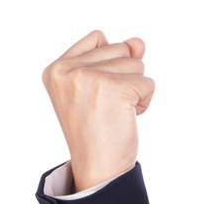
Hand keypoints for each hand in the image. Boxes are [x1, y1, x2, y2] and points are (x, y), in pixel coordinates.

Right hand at [41, 30, 152, 189]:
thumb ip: (116, 58)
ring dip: (135, 90)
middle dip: (124, 77)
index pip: (99, 38)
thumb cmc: (97, 129)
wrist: (97, 165)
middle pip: (120, 49)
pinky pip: (148, 83)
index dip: (110, 64)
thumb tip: (138, 42)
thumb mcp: (98, 87)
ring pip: (136, 64)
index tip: (97, 93)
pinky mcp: (113, 89)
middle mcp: (67, 70)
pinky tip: (126, 117)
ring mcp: (89, 77)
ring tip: (115, 111)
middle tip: (107, 105)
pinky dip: (145, 102)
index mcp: (55, 68)